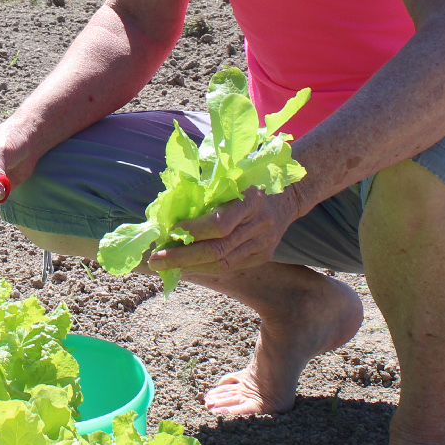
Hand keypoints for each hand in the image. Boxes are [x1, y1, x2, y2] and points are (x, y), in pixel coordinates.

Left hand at [146, 185, 301, 275]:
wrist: (289, 194)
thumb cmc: (250, 179)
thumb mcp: (232, 177)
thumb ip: (207, 192)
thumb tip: (169, 208)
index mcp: (251, 200)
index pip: (219, 224)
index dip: (192, 231)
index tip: (169, 232)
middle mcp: (260, 225)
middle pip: (217, 250)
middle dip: (182, 257)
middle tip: (155, 260)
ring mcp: (264, 244)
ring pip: (222, 264)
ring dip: (190, 266)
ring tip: (164, 265)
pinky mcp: (264, 256)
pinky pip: (230, 266)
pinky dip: (205, 267)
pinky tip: (186, 266)